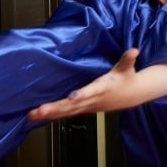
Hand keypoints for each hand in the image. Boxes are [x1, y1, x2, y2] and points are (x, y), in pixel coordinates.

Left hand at [27, 48, 143, 120]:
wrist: (132, 96)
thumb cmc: (127, 78)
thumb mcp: (128, 68)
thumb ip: (128, 59)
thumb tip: (134, 50)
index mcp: (103, 87)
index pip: (91, 92)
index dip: (82, 95)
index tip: (71, 97)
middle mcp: (94, 99)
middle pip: (73, 105)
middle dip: (56, 108)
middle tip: (40, 110)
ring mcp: (88, 106)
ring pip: (67, 112)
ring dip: (50, 114)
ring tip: (32, 115)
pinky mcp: (84, 109)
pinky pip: (66, 114)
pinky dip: (53, 116)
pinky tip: (38, 116)